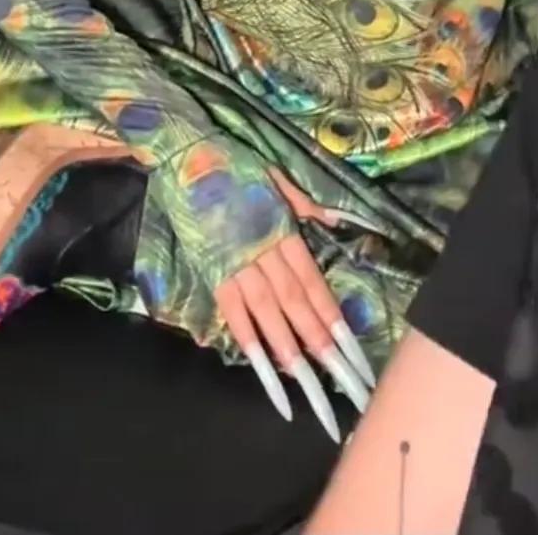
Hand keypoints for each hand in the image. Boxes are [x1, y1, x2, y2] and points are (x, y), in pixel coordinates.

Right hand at [214, 166, 375, 441]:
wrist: (185, 152)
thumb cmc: (234, 162)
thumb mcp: (277, 176)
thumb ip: (306, 204)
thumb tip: (336, 221)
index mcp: (283, 229)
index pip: (313, 282)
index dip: (332, 317)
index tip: (352, 349)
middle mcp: (264, 250)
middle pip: (298, 304)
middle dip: (322, 345)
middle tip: (345, 381)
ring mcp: (235, 263)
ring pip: (269, 314)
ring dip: (291, 351)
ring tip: (312, 385)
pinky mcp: (210, 270)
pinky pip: (233, 313)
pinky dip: (250, 342)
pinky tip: (266, 369)